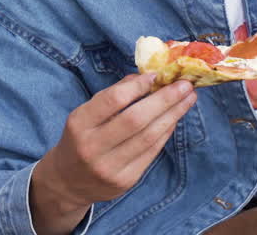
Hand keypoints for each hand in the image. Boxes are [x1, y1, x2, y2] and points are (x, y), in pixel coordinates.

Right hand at [31, 74, 196, 234]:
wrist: (68, 182)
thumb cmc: (80, 139)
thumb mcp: (84, 115)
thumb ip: (112, 96)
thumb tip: (145, 77)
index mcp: (79, 123)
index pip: (113, 101)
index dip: (137, 86)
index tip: (157, 75)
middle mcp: (92, 146)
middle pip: (136, 119)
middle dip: (165, 100)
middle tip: (185, 85)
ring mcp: (110, 167)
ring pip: (148, 137)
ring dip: (173, 115)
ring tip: (188, 99)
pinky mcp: (126, 181)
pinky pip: (151, 152)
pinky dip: (166, 132)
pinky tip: (175, 119)